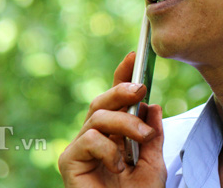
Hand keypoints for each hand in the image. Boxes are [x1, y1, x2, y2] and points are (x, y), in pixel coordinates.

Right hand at [58, 51, 166, 186]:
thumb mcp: (153, 162)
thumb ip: (152, 134)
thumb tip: (153, 105)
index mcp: (113, 136)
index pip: (115, 101)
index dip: (122, 77)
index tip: (135, 57)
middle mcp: (93, 138)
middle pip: (101, 102)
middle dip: (122, 91)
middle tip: (141, 89)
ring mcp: (79, 149)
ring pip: (97, 118)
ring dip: (125, 123)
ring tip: (143, 138)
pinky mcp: (69, 162)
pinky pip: (88, 140)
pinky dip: (108, 149)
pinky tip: (119, 166)